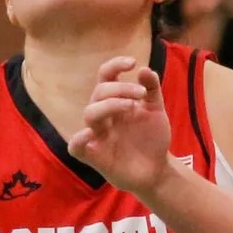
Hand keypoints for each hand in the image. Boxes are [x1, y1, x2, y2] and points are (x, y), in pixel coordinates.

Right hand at [71, 57, 176, 195]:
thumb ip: (151, 90)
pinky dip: (79, 139)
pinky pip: (76, 146)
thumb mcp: (155, 111)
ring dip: (109, 105)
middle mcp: (104, 116)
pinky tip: (92, 133)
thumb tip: (144, 69)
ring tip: (131, 107)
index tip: (132, 62)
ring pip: (89, 113)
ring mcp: (97, 135)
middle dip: (120, 89)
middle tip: (141, 94)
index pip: (106, 77)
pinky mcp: (93, 156)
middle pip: (99, 92)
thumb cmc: (151, 139)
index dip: (114, 66)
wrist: (157, 170)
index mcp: (115, 102)